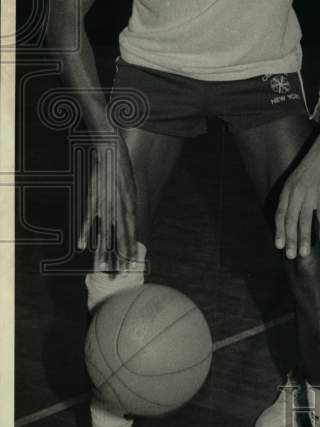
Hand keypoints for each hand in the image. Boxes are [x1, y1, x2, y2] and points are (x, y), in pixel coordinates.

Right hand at [78, 135, 138, 271]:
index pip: (131, 233)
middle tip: (117, 275)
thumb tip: (130, 220)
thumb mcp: (130, 190)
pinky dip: (85, 233)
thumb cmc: (121, 171)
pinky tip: (82, 246)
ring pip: (104, 233)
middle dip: (119, 257)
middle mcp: (119, 208)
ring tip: (101, 268)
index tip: (131, 265)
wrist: (112, 151)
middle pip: (119, 238)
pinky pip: (89, 220)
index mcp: (129, 206)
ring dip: (102, 251)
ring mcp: (106, 204)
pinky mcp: (93, 199)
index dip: (130, 249)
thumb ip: (129, 206)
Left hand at [274, 138, 319, 259]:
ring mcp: (310, 192)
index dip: (279, 231)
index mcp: (287, 190)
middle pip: (290, 220)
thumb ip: (294, 196)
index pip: (280, 214)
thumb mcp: (297, 179)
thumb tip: (292, 214)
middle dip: (290, 240)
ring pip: (305, 220)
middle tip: (290, 256)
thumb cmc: (314, 167)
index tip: (278, 246)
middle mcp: (296, 192)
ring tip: (305, 254)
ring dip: (304, 238)